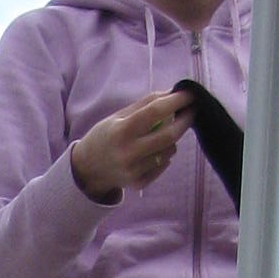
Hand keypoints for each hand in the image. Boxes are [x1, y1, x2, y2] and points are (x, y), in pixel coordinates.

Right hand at [69, 89, 192, 202]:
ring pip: (169, 151)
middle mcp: (128, 153)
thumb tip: (173, 93)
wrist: (87, 169)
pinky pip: (163, 166)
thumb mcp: (119, 116)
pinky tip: (155, 151)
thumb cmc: (106, 136)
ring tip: (164, 134)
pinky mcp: (137, 183)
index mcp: (121, 131)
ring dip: (173, 139)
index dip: (176, 101)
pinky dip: (165, 155)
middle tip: (191, 112)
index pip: (156, 111)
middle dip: (185, 121)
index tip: (189, 94)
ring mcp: (133, 171)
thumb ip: (146, 104)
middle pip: (168, 135)